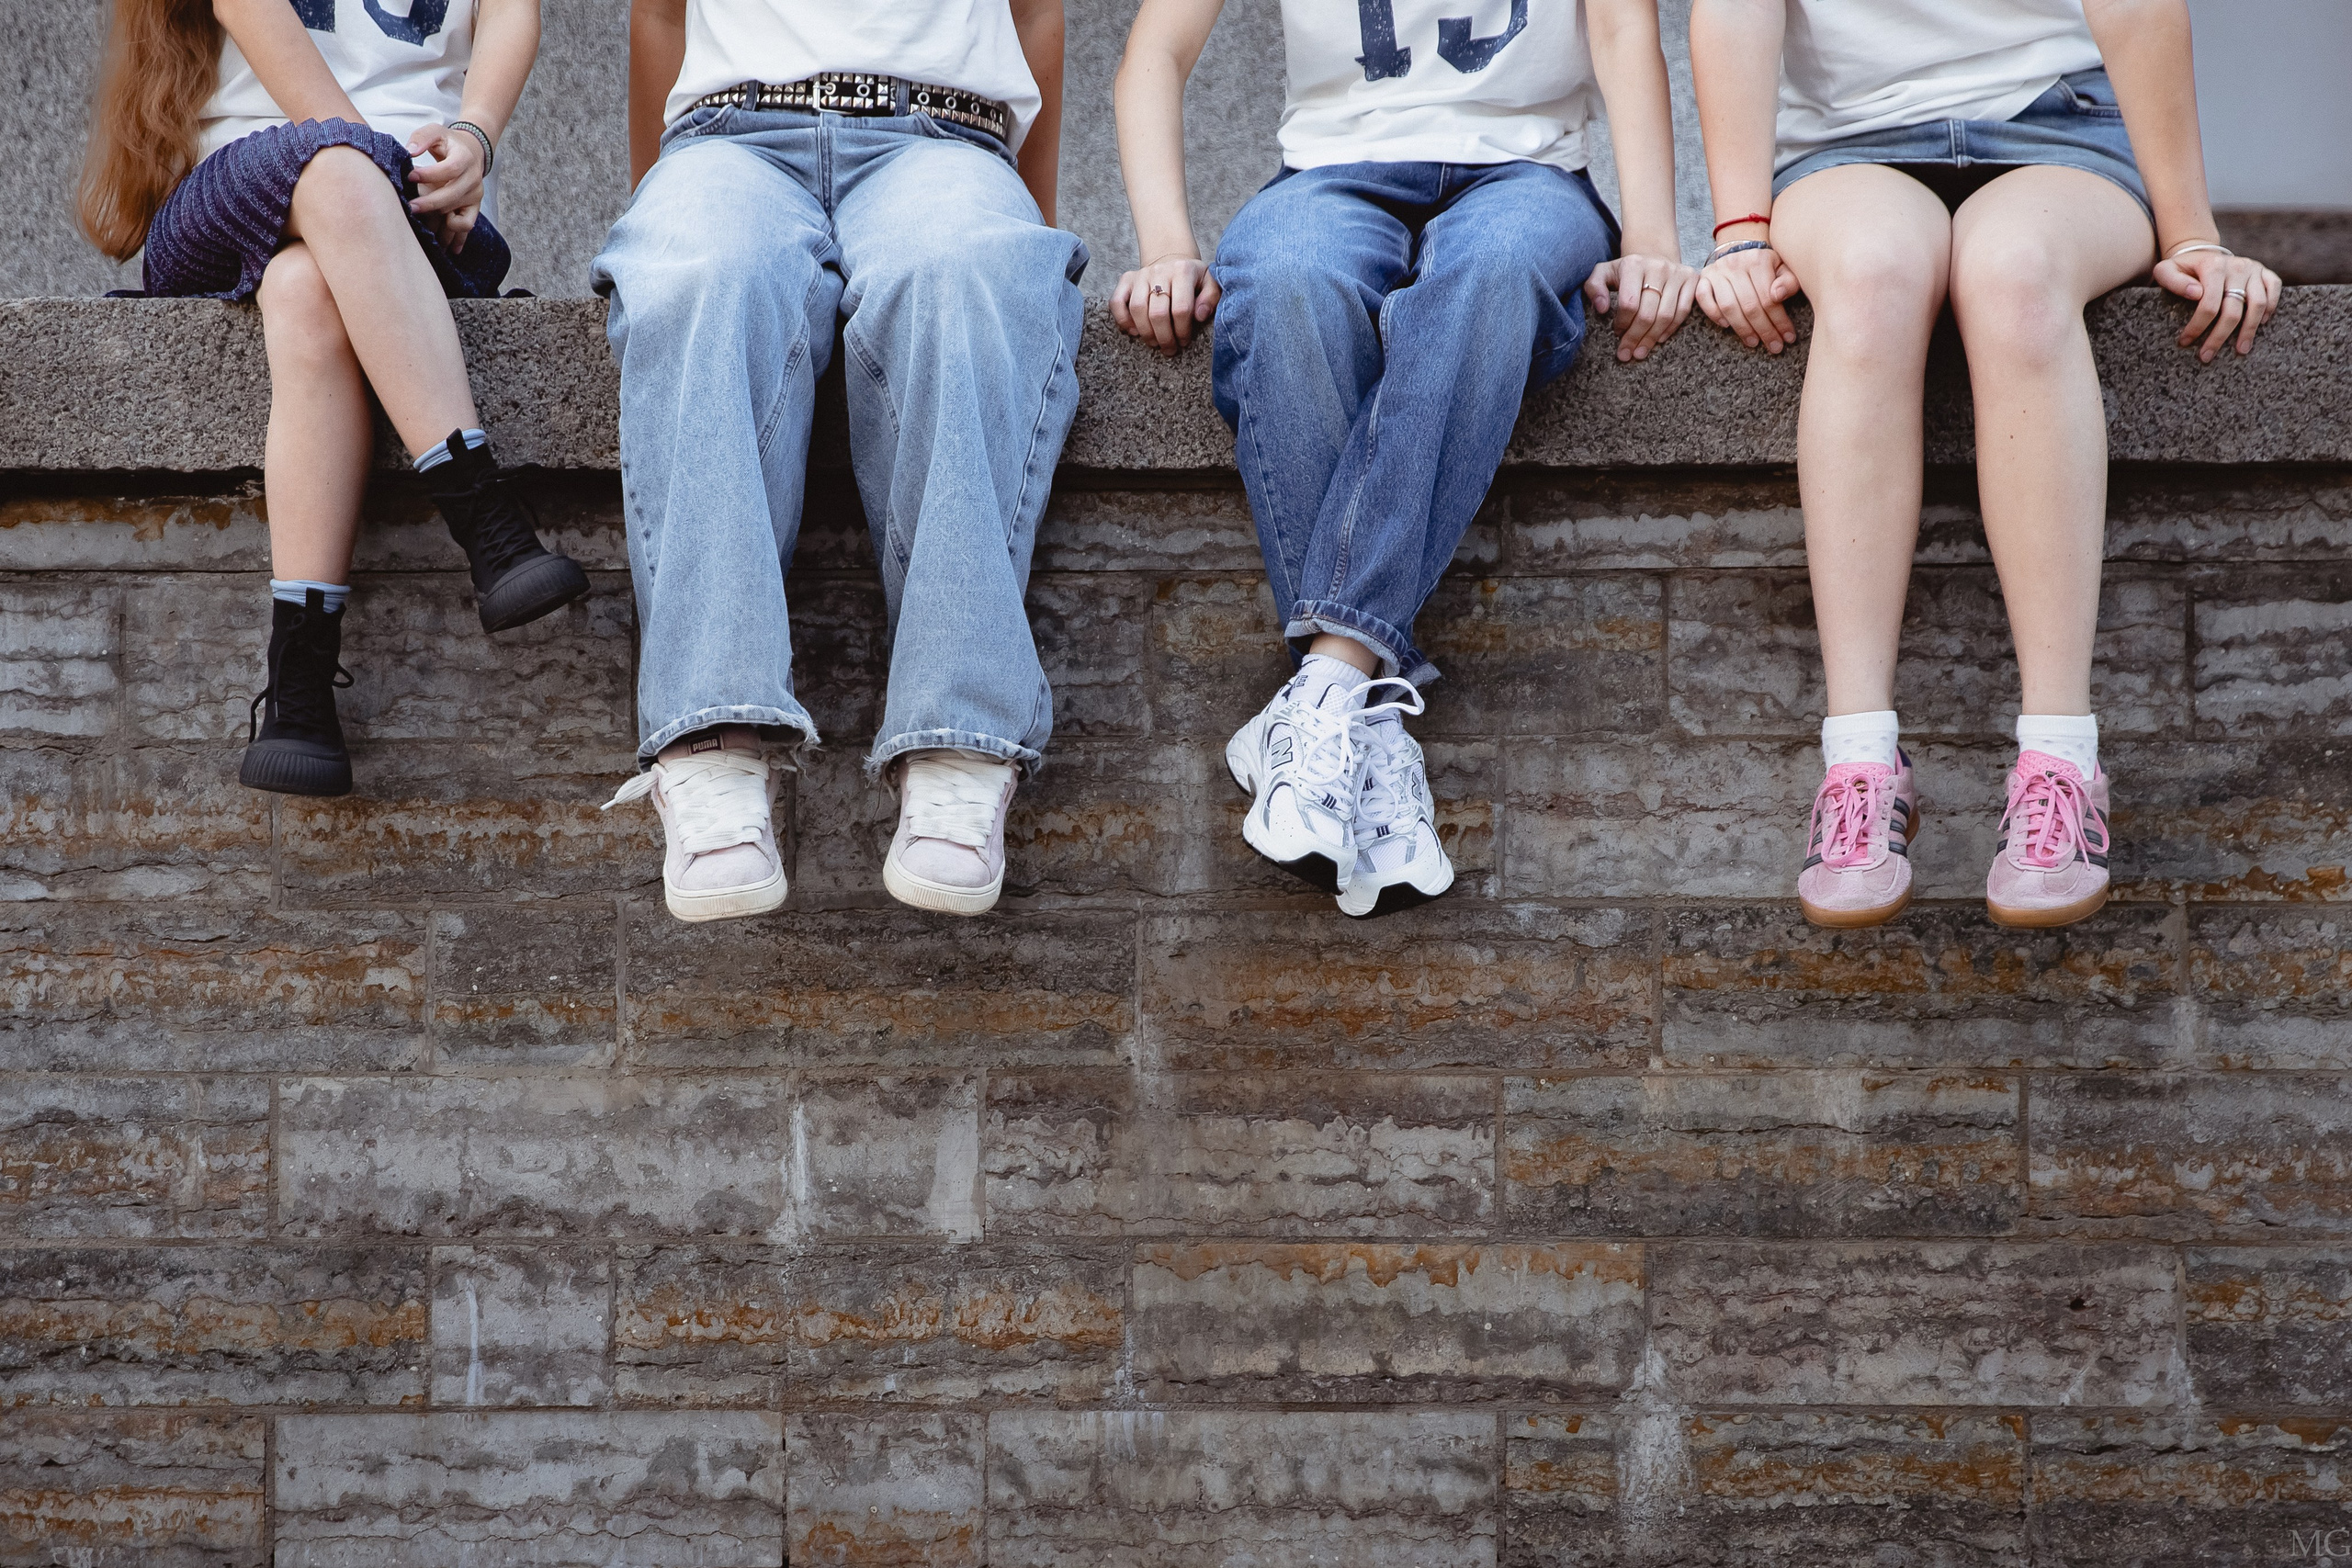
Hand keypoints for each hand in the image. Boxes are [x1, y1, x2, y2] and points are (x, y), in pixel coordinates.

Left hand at [406, 123, 484, 251]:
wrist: (471, 151)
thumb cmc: (448, 143)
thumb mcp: (435, 132)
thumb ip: (422, 138)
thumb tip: (410, 151)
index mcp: (465, 158)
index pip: (450, 169)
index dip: (429, 175)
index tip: (409, 176)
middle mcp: (473, 178)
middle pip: (453, 195)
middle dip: (430, 203)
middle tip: (410, 206)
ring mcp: (475, 194)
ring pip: (457, 211)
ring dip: (437, 217)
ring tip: (419, 220)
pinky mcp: (474, 206)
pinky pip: (467, 225)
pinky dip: (456, 234)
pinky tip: (443, 243)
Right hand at [1110, 254, 1218, 354]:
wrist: (1172, 260)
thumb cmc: (1193, 279)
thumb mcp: (1210, 283)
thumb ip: (1211, 297)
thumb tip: (1200, 315)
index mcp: (1183, 271)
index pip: (1181, 308)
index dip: (1182, 330)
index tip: (1184, 341)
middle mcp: (1160, 271)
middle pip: (1157, 312)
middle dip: (1164, 337)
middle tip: (1169, 349)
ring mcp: (1140, 275)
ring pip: (1137, 309)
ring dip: (1146, 333)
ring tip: (1155, 343)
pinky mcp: (1126, 280)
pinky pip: (1116, 302)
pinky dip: (1123, 320)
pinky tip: (1134, 331)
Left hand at [1582, 252, 1698, 362]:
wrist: (1653, 256)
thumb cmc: (1625, 272)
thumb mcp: (1603, 274)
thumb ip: (1594, 288)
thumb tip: (1602, 308)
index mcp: (1633, 264)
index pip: (1629, 303)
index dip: (1622, 323)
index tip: (1617, 334)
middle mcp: (1658, 266)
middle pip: (1647, 313)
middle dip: (1635, 337)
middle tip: (1627, 353)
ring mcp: (1677, 272)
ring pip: (1666, 315)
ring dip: (1652, 338)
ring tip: (1640, 352)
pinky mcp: (1692, 279)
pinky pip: (1682, 312)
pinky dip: (1670, 329)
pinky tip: (1659, 339)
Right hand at [1697, 244, 1800, 353]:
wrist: (1740, 246)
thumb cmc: (1765, 264)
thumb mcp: (1783, 268)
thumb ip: (1788, 281)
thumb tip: (1778, 296)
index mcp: (1758, 260)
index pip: (1769, 298)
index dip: (1779, 321)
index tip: (1788, 338)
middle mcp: (1735, 264)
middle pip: (1749, 305)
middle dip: (1764, 330)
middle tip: (1774, 346)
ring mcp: (1717, 271)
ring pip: (1728, 306)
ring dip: (1742, 328)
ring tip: (1754, 342)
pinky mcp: (1703, 278)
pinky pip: (1703, 299)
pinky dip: (1714, 314)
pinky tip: (1726, 326)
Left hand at [2154, 245, 2280, 361]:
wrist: (2203, 254)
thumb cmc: (2183, 269)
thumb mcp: (2166, 271)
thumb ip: (2174, 281)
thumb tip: (2195, 294)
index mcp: (2213, 266)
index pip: (2209, 303)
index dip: (2197, 326)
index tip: (2186, 342)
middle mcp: (2236, 266)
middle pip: (2233, 309)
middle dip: (2219, 336)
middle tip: (2207, 356)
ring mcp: (2253, 268)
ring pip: (2257, 303)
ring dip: (2249, 329)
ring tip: (2241, 349)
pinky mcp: (2264, 271)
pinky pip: (2274, 288)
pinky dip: (2271, 307)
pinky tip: (2261, 324)